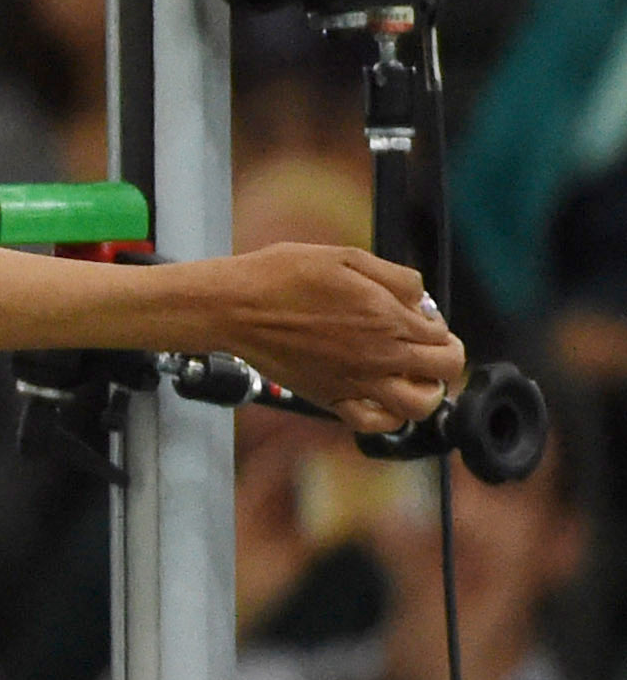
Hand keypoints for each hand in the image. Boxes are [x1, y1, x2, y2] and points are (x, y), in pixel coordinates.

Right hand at [207, 243, 462, 435]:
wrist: (235, 308)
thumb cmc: (282, 276)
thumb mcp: (345, 255)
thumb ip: (394, 276)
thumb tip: (420, 299)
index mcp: (387, 318)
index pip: (442, 335)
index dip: (436, 324)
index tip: (415, 316)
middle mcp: (379, 355)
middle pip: (444, 371)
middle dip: (444, 358)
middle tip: (426, 347)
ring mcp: (356, 381)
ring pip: (418, 407)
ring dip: (426, 392)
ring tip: (412, 377)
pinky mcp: (330, 397)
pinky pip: (373, 423)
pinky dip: (387, 417)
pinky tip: (380, 398)